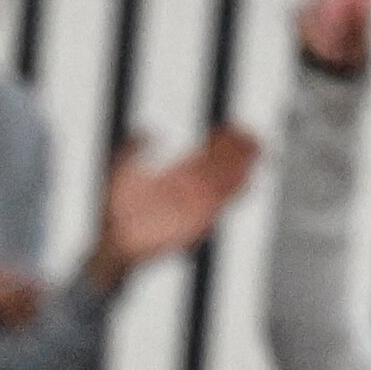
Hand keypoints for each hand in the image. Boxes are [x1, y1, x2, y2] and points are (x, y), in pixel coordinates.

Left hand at [93, 125, 259, 285]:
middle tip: (250, 135)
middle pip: (220, 166)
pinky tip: (246, 177)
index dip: (219, 141)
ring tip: (255, 151)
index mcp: (175, 176)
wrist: (114, 241)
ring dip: (242, 167)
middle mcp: (188, 190)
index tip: (231, 128)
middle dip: (237, 151)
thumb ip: (134, 147)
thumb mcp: (121, 171)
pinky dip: (234, 193)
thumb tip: (149, 129)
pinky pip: (220, 207)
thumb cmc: (115, 211)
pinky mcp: (196, 223)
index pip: (205, 155)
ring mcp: (193, 206)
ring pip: (225, 184)